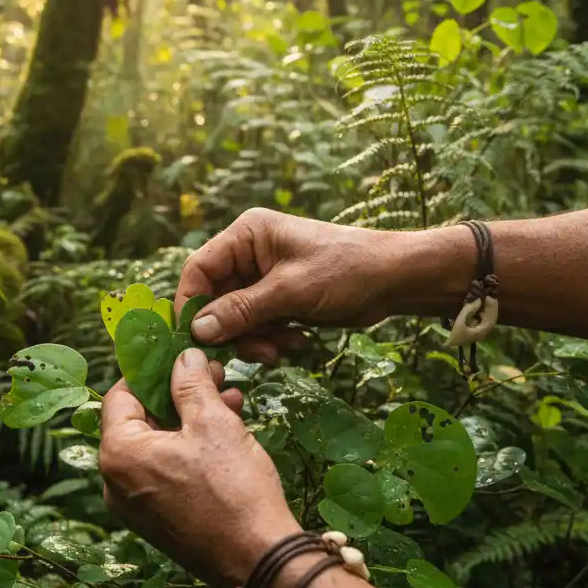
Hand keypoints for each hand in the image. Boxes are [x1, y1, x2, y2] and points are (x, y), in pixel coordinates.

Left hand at [99, 347, 298, 587]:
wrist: (259, 560)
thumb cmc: (233, 490)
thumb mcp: (213, 423)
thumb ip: (191, 383)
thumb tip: (183, 356)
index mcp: (118, 454)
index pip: (120, 396)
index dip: (151, 370)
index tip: (178, 355)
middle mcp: (115, 483)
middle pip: (139, 420)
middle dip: (178, 394)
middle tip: (212, 374)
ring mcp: (134, 506)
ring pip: (157, 446)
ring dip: (189, 420)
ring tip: (229, 400)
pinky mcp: (156, 521)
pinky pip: (164, 472)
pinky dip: (188, 449)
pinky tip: (226, 433)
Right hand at [176, 208, 403, 360]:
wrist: (395, 280)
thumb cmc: (346, 270)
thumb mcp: (291, 291)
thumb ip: (242, 310)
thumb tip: (197, 330)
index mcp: (246, 235)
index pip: (199, 269)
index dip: (192, 304)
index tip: (195, 338)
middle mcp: (249, 253)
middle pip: (216, 299)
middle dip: (233, 329)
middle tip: (256, 352)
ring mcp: (264, 277)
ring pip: (235, 318)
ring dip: (254, 339)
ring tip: (282, 347)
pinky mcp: (279, 299)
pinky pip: (257, 324)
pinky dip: (271, 339)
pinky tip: (296, 341)